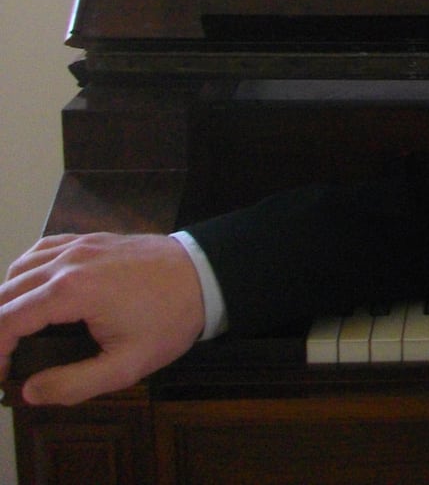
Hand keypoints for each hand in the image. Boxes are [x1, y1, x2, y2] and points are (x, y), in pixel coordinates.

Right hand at [0, 233, 204, 404]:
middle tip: (6, 359)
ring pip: (19, 269)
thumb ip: (74, 384)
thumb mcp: (127, 365)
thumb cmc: (171, 319)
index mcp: (71, 291)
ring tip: (14, 332)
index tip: (1, 375)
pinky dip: (26, 271)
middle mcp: (68, 261)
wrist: (207, 275)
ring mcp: (79, 245)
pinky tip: (32, 292)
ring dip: (8, 300)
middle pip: (5, 294)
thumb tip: (30, 391)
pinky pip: (43, 249)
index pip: (6, 321)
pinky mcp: (91, 239)